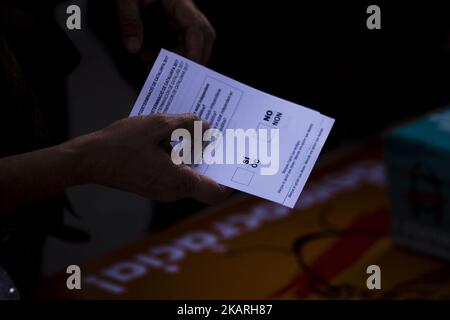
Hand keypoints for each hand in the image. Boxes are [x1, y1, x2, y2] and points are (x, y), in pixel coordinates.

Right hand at [71, 114, 227, 203]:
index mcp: (178, 180)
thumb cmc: (120, 143)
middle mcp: (173, 191)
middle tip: (214, 133)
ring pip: (189, 175)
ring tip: (192, 128)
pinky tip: (172, 137)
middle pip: (204, 179)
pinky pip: (175, 173)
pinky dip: (179, 157)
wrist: (88, 160)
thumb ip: (186, 125)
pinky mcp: (153, 186)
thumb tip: (207, 127)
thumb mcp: (156, 125)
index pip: (217, 193)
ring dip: (193, 154)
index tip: (232, 159)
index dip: (229, 179)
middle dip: (211, 157)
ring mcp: (162, 191)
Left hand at [116, 0, 215, 63]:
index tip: (186, 70)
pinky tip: (148, 59)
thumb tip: (132, 48)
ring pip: (190, 44)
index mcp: (181, 3)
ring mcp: (181, 17)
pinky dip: (166, 54)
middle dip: (187, 62)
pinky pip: (177, 42)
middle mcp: (186, 12)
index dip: (195, 52)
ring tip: (152, 68)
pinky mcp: (173, 21)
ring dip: (174, 60)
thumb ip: (129, 20)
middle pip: (201, 40)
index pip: (198, 29)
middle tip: (168, 76)